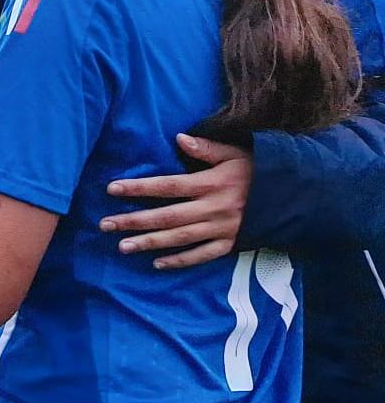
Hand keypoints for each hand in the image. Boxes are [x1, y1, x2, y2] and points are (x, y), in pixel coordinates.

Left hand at [100, 134, 249, 269]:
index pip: (168, 186)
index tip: (111, 189)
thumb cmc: (260, 171)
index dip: (139, 188)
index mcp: (211, 184)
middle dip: (134, 221)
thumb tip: (179, 138)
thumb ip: (206, 148)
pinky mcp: (232, 243)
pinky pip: (203, 255)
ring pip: (180, 238)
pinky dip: (181, 261)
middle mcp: (213, 208)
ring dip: (150, 243)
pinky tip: (158, 264)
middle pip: (167, 216)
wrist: (297, 197)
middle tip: (105, 224)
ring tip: (123, 247)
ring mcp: (222, 228)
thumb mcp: (236, 153)